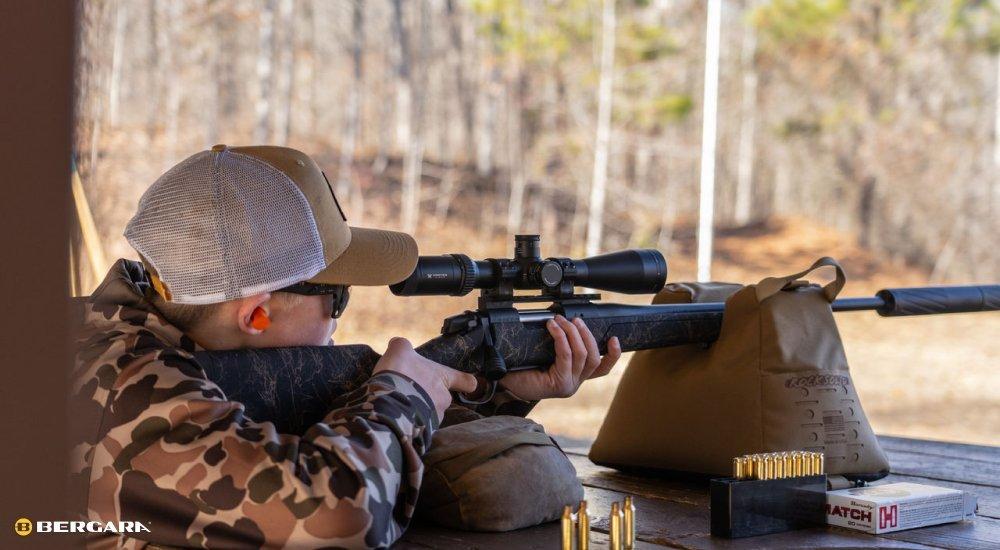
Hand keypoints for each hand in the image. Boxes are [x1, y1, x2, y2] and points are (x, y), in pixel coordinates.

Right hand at [374, 337, 477, 420]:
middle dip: (427, 398)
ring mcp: (433, 419)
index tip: (468, 384)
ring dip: (417, 411)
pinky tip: (394, 417)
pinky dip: (409, 423)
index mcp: (443, 379)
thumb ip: (401, 346)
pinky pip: (417, 428)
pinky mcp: (421, 434)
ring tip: (397, 405)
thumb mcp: (399, 350)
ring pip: (428, 415)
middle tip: (409, 393)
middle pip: (441, 399)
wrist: (389, 402)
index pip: (467, 381)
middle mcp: (443, 400)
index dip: (466, 383)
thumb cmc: (400, 373)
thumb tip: (397, 344)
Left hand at [498, 315, 621, 400]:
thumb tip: (566, 321)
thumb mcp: (546, 355)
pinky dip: (561, 338)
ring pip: (582, 355)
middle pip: (594, 357)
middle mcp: (575, 382)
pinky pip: (566, 356)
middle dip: (586, 334)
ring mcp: (568, 385)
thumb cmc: (521, 368)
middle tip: (574, 320)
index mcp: (576, 376)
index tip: (614, 338)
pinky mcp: (559, 384)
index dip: (612, 354)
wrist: (503, 382)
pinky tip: (553, 328)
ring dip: (574, 333)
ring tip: (561, 321)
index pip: (602, 368)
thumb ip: (561, 345)